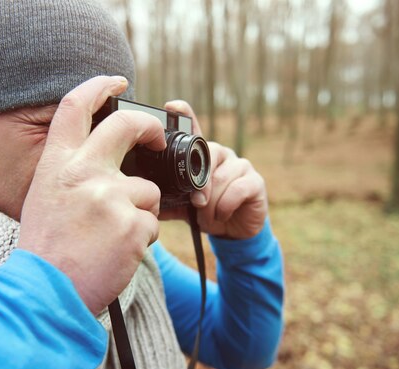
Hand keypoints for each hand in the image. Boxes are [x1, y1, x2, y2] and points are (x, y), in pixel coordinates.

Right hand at [18, 76, 165, 314]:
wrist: (45, 294)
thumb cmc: (46, 251)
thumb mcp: (46, 199)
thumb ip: (74, 174)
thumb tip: (108, 163)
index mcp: (57, 165)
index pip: (75, 107)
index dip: (98, 86)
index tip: (117, 81)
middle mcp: (84, 173)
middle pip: (128, 127)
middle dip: (149, 127)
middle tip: (156, 135)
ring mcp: (110, 197)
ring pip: (148, 191)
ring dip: (139, 213)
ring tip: (111, 239)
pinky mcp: (132, 225)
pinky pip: (152, 224)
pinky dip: (141, 239)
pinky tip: (117, 253)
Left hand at [160, 100, 267, 239]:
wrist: (233, 231)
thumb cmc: (206, 212)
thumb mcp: (182, 206)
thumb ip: (168, 198)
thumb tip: (143, 195)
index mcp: (202, 157)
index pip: (194, 131)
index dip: (185, 115)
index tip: (172, 106)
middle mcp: (222, 155)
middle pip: (208, 155)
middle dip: (200, 184)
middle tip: (196, 203)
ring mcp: (240, 166)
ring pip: (221, 177)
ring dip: (212, 202)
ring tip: (208, 215)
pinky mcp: (255, 181)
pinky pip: (237, 189)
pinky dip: (225, 206)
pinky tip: (222, 215)